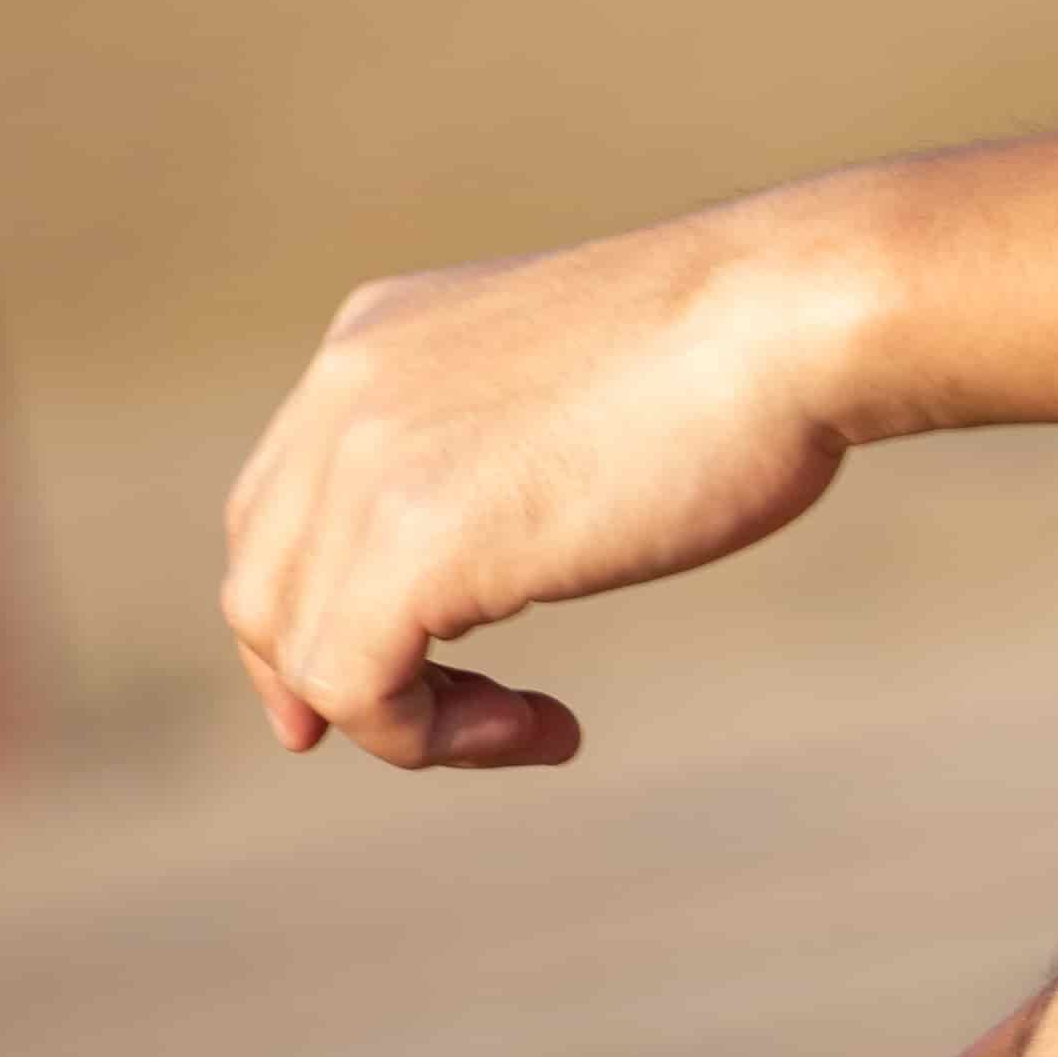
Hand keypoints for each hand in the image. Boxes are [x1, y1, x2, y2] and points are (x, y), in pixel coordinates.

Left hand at [218, 206, 874, 768]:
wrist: (793, 317)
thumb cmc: (750, 354)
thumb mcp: (587, 381)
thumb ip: (520, 435)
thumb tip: (532, 519)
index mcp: (378, 342)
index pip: (283, 505)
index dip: (313, 614)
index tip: (403, 683)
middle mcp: (346, 394)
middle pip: (265, 583)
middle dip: (334, 683)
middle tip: (456, 730)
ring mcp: (368, 466)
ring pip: (298, 647)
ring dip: (408, 723)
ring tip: (529, 726)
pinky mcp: (414, 543)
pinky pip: (353, 684)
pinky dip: (429, 739)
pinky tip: (546, 728)